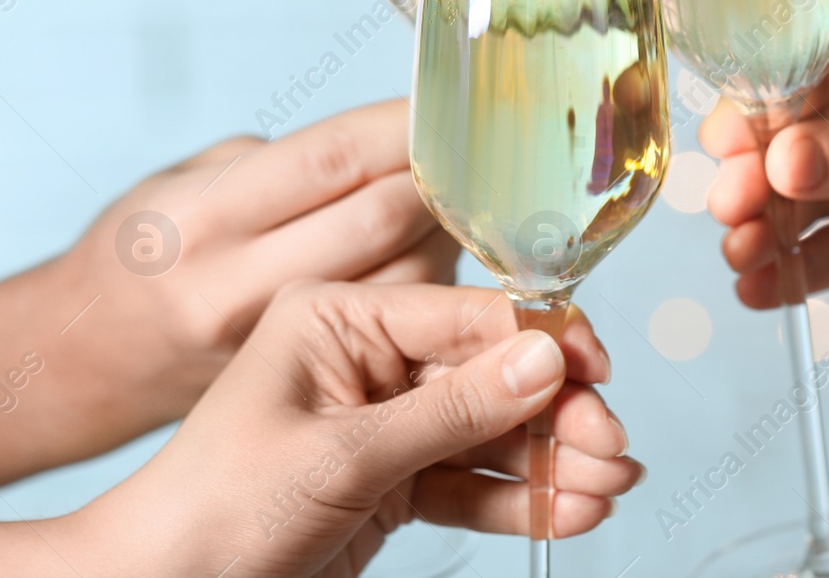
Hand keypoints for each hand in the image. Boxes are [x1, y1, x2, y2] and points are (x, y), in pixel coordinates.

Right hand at [0, 99, 458, 502]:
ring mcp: (269, 340)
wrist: (83, 363)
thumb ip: (273, 163)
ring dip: (446, 237)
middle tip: (473, 156)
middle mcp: (234, 281)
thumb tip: (378, 143)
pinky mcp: (299, 381)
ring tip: (459, 208)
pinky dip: (428, 286)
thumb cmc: (146, 253)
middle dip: (439, 180)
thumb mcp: (181, 182)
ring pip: (401, 277)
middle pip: (380, 219)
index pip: (331, 159)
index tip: (447, 106)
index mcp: (202, 215)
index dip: (402, 128)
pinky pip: (391, 325)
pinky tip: (435, 260)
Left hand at [65, 283, 636, 576]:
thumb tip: (549, 357)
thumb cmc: (216, 508)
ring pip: (493, 432)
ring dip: (552, 462)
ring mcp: (385, 421)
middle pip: (493, 374)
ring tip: (608, 491)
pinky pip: (473, 481)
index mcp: (340, 318)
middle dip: (556, 414)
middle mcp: (369, 359)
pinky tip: (570, 513)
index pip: (466, 315)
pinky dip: (521, 500)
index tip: (599, 373)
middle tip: (613, 451)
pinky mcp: (395, 479)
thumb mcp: (342, 455)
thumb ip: (453, 408)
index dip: (540, 342)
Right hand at [701, 0, 828, 309]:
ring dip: (774, 224)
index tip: (727, 147)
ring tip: (740, 257)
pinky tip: (762, 289)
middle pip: (806, 132)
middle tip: (729, 208)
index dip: (770, 108)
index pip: (818, 65)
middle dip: (764, 172)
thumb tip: (777, 162)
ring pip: (816, 193)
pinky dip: (804, 266)